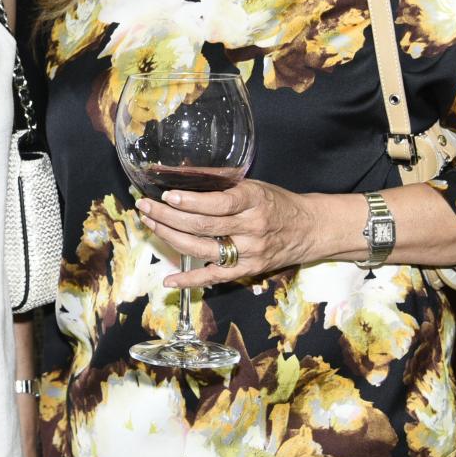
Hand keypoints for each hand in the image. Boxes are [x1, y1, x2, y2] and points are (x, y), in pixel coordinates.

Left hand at [135, 180, 324, 287]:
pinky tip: (169, 280)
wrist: (310, 229)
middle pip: (203, 226)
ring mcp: (250, 252)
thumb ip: (224, 185)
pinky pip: (215, 277)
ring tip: (150, 225)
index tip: (167, 196)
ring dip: (171, 238)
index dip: (190, 202)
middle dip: (168, 217)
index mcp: (254, 201)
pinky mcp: (248, 270)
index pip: (219, 203)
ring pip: (203, 249)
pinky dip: (190, 281)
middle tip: (145, 207)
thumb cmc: (276, 203)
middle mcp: (252, 228)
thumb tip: (182, 175)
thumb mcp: (255, 186)